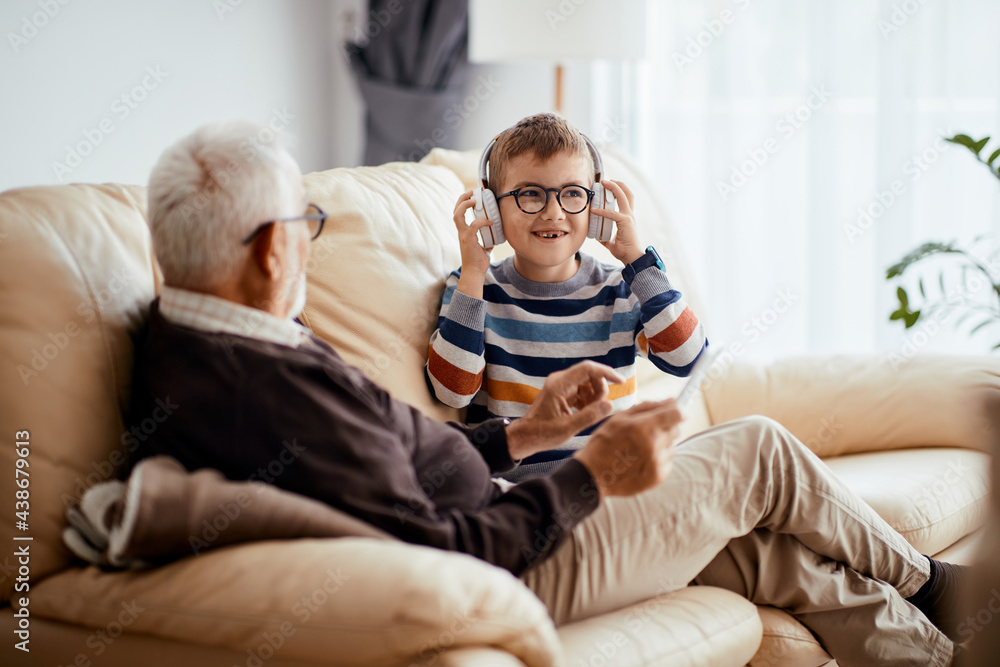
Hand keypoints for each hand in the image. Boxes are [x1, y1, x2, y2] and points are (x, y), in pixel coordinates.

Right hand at [452, 191, 492, 298]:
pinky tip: (490, 221)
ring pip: (457, 215)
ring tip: (474, 199)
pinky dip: (482, 221)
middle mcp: (461, 232)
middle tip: (471, 192)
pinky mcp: (469, 240)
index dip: (463, 202)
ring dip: (465, 205)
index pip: (459, 213)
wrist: (475, 273)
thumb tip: (497, 233)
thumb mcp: (485, 246)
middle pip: (455, 211)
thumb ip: (488, 238)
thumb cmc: (478, 261)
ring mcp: (464, 235)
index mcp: (464, 232)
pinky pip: (473, 226)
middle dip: (462, 199)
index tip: (472, 196)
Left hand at [505, 361, 625, 460]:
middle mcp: (560, 381)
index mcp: (559, 385)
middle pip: (589, 374)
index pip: (588, 369)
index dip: (606, 373)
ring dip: (594, 396)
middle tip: (599, 408)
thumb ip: (589, 416)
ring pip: (587, 383)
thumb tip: (610, 405)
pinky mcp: (562, 393)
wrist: (525, 437)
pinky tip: (585, 413)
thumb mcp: (568, 428)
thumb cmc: (542, 434)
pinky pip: (581, 390)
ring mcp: (560, 386)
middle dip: (600, 389)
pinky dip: (588, 400)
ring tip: (590, 413)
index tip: (621, 382)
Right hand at [574, 399, 681, 498]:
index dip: (677, 410)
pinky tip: (641, 460)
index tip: (674, 411)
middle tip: (647, 432)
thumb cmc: (604, 443)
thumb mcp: (619, 418)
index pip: (677, 414)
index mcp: (643, 427)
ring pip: (672, 446)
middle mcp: (654, 446)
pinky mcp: (658, 477)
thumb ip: (647, 407)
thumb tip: (671, 401)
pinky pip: (668, 461)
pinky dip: (658, 459)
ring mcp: (657, 463)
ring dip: (661, 444)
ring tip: (640, 449)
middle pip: (676, 429)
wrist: (593, 476)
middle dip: (665, 427)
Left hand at [592, 180, 644, 265]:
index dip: (618, 190)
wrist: (632, 258)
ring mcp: (628, 217)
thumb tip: (597, 237)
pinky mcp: (625, 222)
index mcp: (627, 218)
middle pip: (626, 193)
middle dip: (616, 184)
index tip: (608, 186)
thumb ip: (605, 238)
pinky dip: (602, 211)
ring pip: (623, 197)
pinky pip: (612, 214)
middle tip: (605, 180)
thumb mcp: (611, 242)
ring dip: (613, 188)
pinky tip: (594, 210)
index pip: (625, 199)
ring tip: (604, 183)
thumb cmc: (624, 251)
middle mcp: (630, 215)